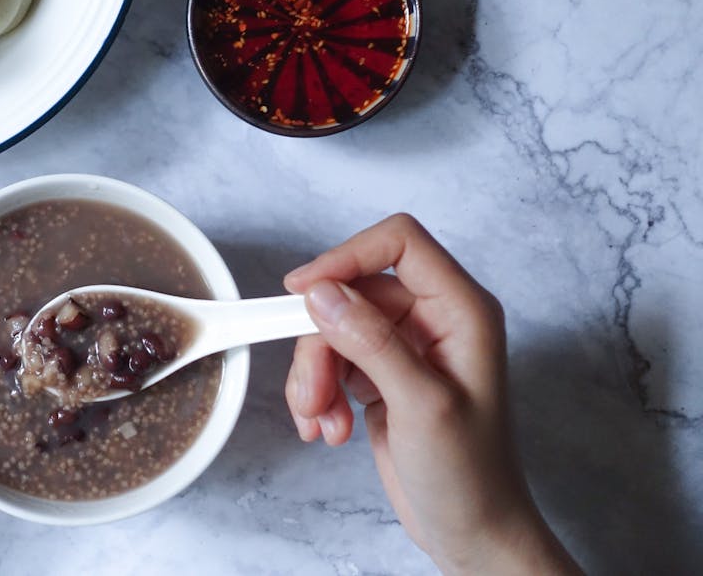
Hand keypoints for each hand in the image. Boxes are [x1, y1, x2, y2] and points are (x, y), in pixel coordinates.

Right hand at [283, 214, 577, 574]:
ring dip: (315, 375)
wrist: (472, 532)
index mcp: (462, 310)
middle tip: (311, 393)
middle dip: (319, 343)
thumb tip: (323, 294)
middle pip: (351, 292)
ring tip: (321, 420)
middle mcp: (434, 318)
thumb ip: (372, 342)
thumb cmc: (472, 476)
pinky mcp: (381, 373)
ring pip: (332, 328)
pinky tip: (329, 428)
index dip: (347, 257)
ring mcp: (405, 345)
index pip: (399, 242)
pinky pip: (330, 360)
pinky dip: (318, 392)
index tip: (303, 291)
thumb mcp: (422, 406)